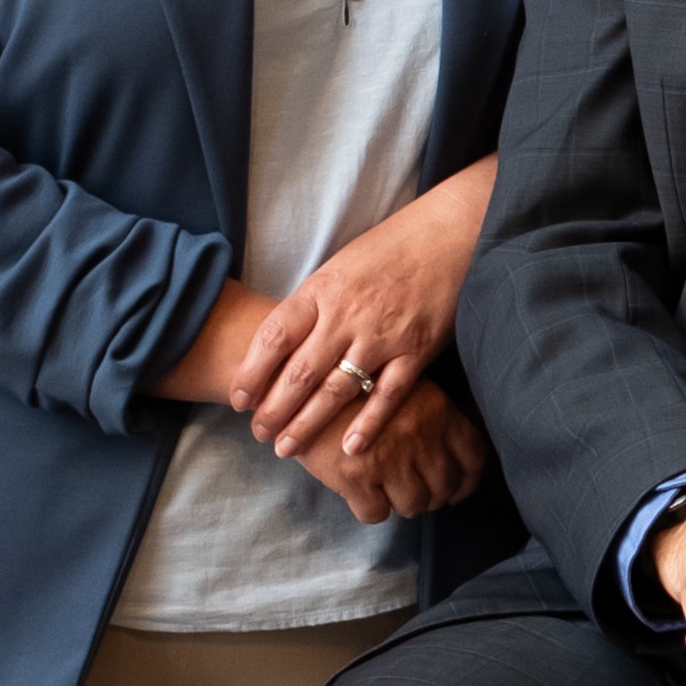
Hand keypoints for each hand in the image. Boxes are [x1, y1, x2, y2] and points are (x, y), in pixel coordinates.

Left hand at [230, 159, 495, 465]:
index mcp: (321, 291)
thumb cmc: (390, 250)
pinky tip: (350, 448)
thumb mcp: (339, 267)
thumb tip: (283, 344)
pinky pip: (387, 394)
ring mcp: (382, 336)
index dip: (251, 372)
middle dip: (273, 410)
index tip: (237, 399)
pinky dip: (369, 423)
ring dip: (308, 424)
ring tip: (287, 449)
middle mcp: (346, 315)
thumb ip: (314, 306)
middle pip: (299, 372)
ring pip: (336, 390)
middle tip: (259, 435)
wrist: (448, 236)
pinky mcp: (416, 351)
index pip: (274, 337)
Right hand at [293, 381, 485, 525]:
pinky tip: (363, 496)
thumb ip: (428, 414)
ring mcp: (389, 458)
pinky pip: (376, 514)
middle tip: (417, 492)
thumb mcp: (400, 385)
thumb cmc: (350, 383)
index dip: (467, 480)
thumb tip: (449, 454)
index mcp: (437, 410)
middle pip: (444, 486)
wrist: (297, 381)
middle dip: (433, 496)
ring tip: (389, 493)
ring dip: (404, 504)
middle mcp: (419, 435)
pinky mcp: (354, 476)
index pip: (472, 457)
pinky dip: (372, 510)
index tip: (457, 489)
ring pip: (414, 504)